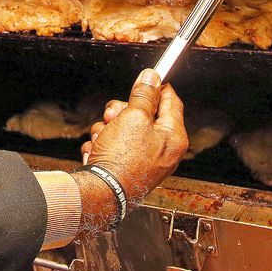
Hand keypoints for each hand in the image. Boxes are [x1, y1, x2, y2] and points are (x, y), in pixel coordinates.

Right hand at [81, 69, 186, 203]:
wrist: (101, 193)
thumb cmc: (122, 160)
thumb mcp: (134, 117)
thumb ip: (144, 95)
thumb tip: (152, 77)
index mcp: (173, 138)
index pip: (171, 102)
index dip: (157, 87)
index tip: (147, 77)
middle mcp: (162, 151)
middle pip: (143, 114)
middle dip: (121, 111)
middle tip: (112, 115)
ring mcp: (143, 161)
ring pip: (122, 128)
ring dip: (107, 128)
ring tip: (103, 139)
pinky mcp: (125, 168)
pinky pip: (112, 145)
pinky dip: (102, 145)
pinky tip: (98, 151)